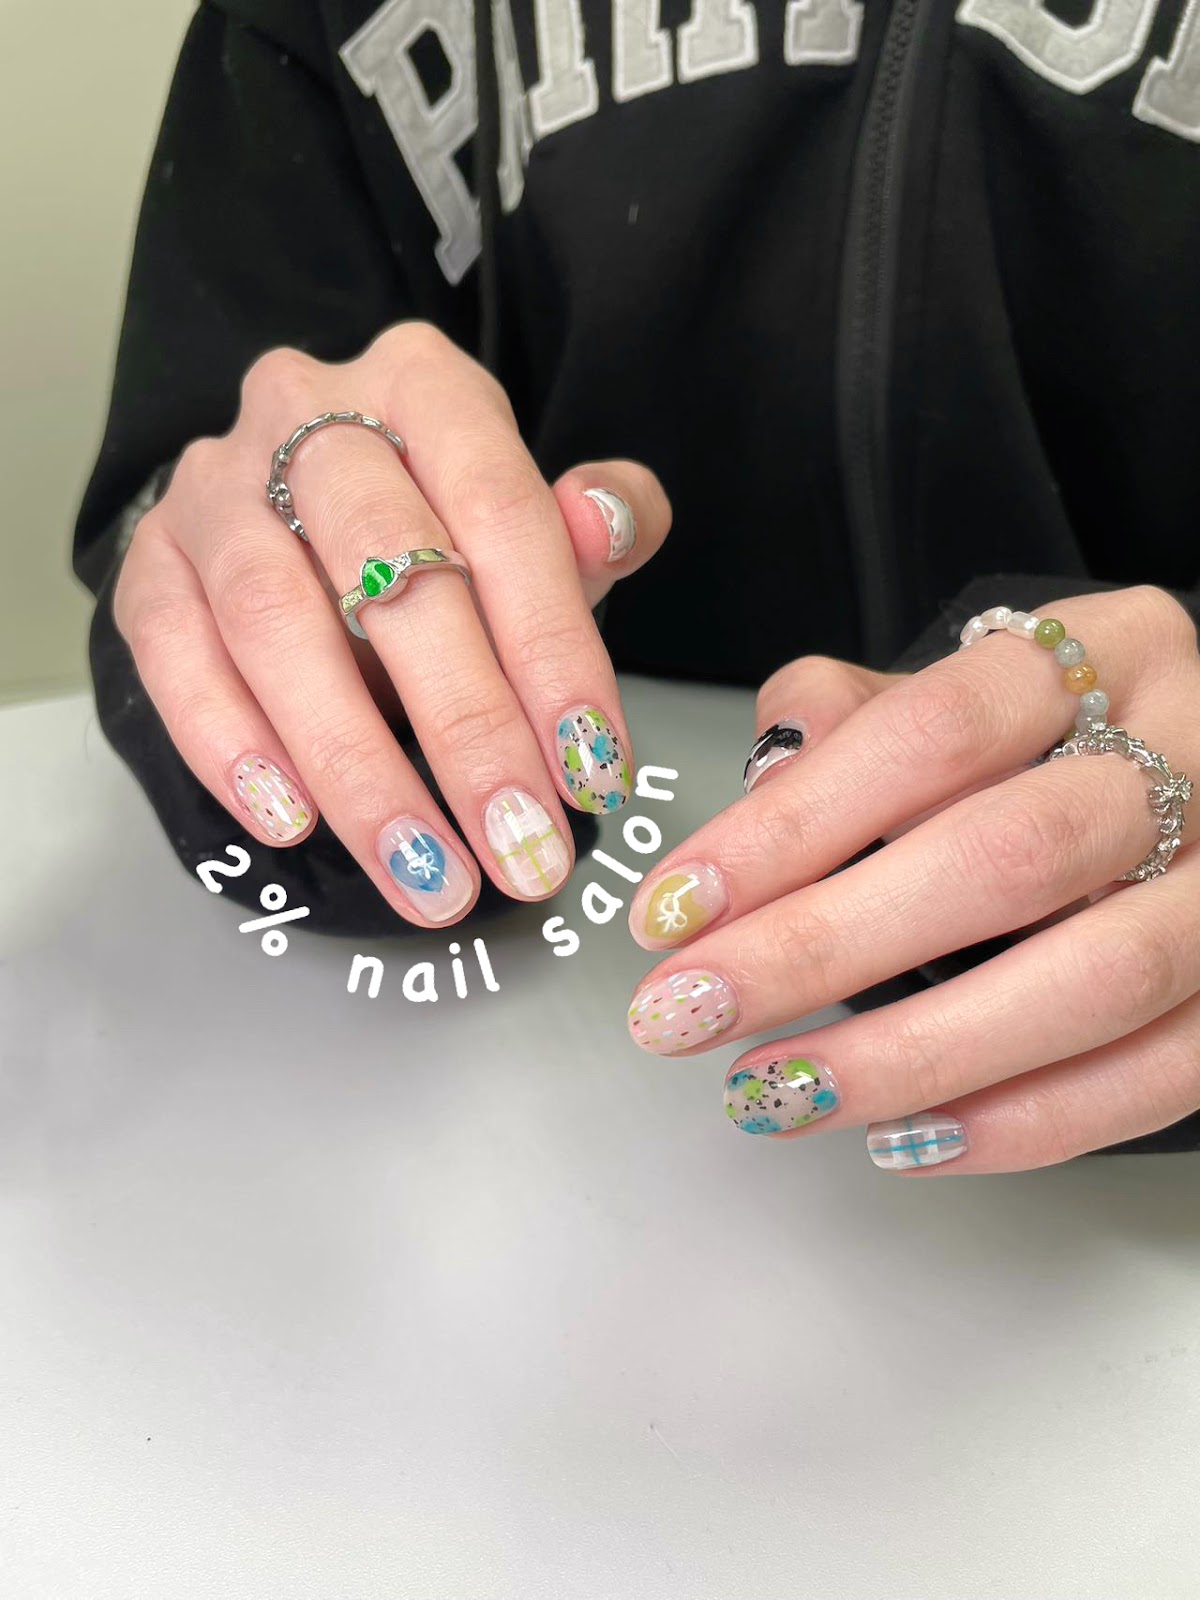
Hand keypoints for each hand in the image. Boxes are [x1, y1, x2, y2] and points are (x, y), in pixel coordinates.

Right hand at [114, 322, 669, 923]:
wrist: (306, 504)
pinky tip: (292, 824)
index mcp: (426, 388)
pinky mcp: (151, 559)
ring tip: (423, 870)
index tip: (593, 769)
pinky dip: (229, 745)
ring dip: (354, 765)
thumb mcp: (533, 519)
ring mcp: (216, 486)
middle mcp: (308, 413)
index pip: (502, 512)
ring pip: (273, 621)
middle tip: (519, 845)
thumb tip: (612, 523)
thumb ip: (594, 523)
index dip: (554, 649)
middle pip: (386, 567)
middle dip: (465, 726)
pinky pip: (170, 653)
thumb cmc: (444, 525)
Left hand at [625, 587, 1198, 1172]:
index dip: (793, 826)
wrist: (1198, 786)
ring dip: (914, 1054)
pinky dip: (1025, 1120)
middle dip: (824, 948)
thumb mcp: (962, 692)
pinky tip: (904, 1137)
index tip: (677, 905)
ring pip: (1095, 978)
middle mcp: (1197, 752)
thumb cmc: (1055, 748)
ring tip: (778, 1092)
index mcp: (1108, 651)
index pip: (935, 730)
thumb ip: (857, 719)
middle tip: (691, 1010)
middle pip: (1008, 857)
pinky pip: (1159, 1075)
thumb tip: (766, 779)